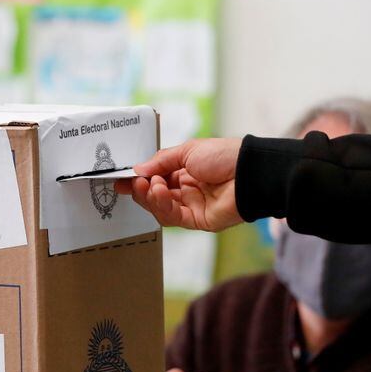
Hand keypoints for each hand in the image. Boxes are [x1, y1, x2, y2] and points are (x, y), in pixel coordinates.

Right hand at [115, 138, 243, 231]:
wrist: (248, 171)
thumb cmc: (224, 156)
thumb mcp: (187, 150)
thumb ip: (161, 161)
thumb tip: (138, 169)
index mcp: (185, 172)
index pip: (156, 179)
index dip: (139, 179)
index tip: (122, 178)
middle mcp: (187, 190)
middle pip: (155, 196)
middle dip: (142, 190)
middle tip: (133, 182)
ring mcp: (192, 207)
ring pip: (161, 209)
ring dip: (151, 197)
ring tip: (149, 184)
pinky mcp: (198, 221)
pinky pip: (173, 217)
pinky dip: (162, 205)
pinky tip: (160, 191)